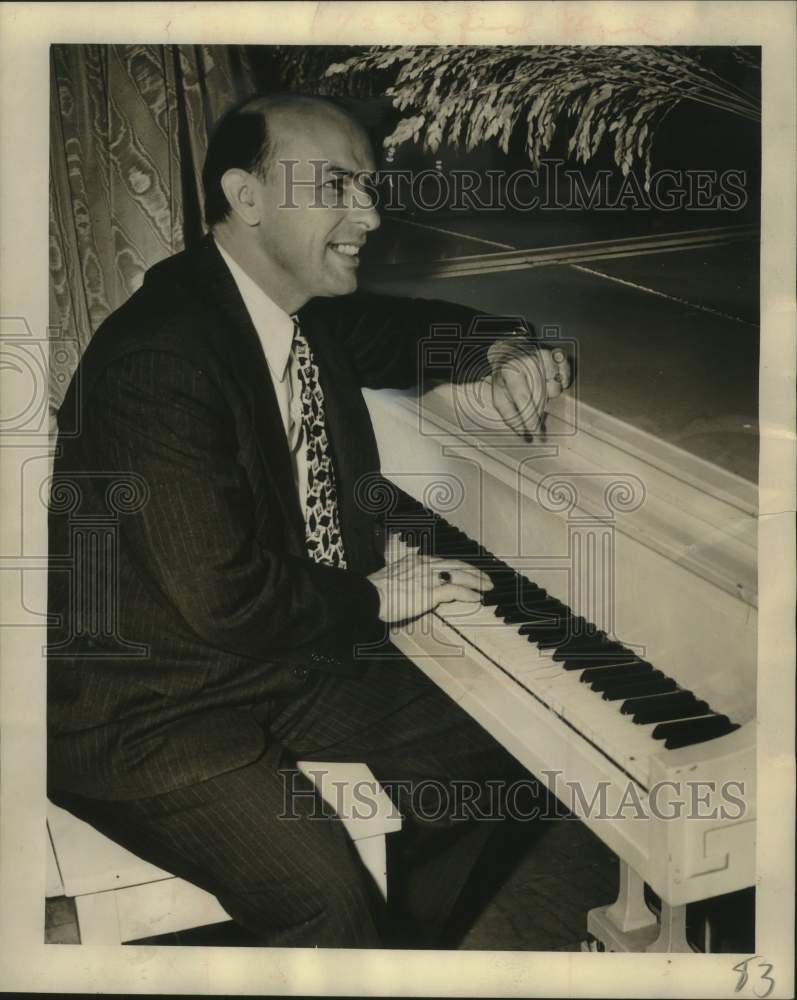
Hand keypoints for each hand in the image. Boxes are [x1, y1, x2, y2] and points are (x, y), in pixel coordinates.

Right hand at [367, 552, 492, 623]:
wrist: (368, 596)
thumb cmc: (376, 591)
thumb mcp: (394, 578)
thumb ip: (409, 579)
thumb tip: (415, 589)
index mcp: (417, 561)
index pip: (445, 561)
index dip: (460, 567)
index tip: (468, 571)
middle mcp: (425, 565)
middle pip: (457, 564)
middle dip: (474, 571)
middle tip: (487, 578)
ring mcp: (428, 577)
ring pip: (460, 574)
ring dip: (477, 581)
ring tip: (487, 587)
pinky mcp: (429, 592)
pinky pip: (455, 590)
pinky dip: (468, 593)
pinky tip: (476, 597)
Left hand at [488, 339, 571, 440]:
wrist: (510, 352)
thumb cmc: (505, 378)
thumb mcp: (500, 397)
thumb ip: (510, 416)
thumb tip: (523, 433)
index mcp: (510, 370)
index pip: (523, 398)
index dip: (530, 417)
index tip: (533, 431)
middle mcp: (528, 360)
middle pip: (541, 396)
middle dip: (538, 411)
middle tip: (534, 418)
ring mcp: (545, 356)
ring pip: (555, 388)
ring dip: (547, 395)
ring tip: (537, 389)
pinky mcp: (557, 355)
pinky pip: (565, 378)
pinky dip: (560, 384)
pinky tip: (549, 382)